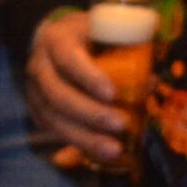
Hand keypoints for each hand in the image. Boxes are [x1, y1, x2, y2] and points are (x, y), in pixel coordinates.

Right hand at [26, 7, 128, 163]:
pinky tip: (101, 154)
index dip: (88, 77)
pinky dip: (77, 144)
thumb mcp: (106, 32)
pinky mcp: (37, 110)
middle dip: (90, 113)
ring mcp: (34, 90)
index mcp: (57, 40)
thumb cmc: (88, 36)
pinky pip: (53, 131)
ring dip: (84, 137)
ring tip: (114, 150)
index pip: (68, 59)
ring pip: (52, 118)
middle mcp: (39, 65)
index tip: (113, 94)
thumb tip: (151, 83)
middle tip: (120, 124)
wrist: (54, 41)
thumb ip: (128, 51)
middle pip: (57, 94)